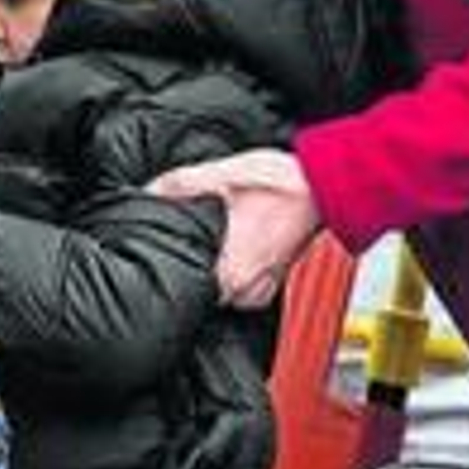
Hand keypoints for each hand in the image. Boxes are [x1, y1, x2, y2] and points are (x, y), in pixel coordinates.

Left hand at [149, 148, 320, 308]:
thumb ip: (176, 186)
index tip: (156, 254)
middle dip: (187, 265)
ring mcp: (258, 292)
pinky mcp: (268, 285)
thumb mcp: (220, 175)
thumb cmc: (282, 183)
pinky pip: (236, 286)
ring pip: (216, 290)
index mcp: (228, 275)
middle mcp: (244, 293)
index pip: (180, 293)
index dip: (164, 269)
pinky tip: (230, 244)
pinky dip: (229, 268)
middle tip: (186, 238)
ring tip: (212, 239)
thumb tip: (144, 192)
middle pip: (197, 291)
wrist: (324, 184)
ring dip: (209, 267)